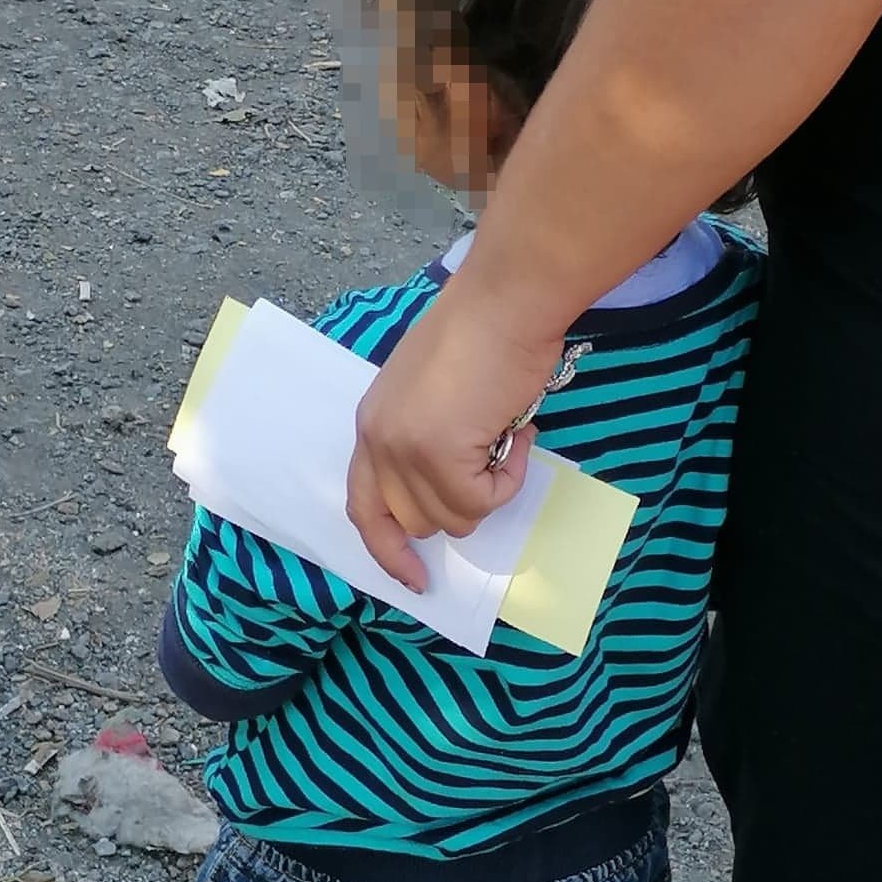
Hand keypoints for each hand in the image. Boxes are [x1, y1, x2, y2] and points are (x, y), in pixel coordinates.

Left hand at [347, 268, 563, 588]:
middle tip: (497, 459)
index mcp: (371, 423)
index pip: (363, 507)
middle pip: (414, 521)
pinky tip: (518, 432)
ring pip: (454, 518)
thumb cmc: (482, 331)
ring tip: (509, 432)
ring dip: (492, 486)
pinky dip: (510, 478)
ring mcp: (406, 451)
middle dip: (461, 505)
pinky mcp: (441, 457)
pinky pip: (483, 503)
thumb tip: (457, 481)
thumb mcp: (434, 390)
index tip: (415, 579)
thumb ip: (428, 436)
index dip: (387, 548)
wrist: (506, 301)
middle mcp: (378, 440)